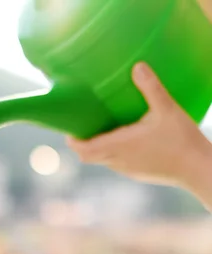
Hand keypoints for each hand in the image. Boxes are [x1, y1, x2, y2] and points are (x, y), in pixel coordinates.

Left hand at [66, 62, 211, 190]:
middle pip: (88, 156)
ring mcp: (127, 169)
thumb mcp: (167, 109)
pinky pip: (117, 163)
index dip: (73, 141)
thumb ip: (151, 88)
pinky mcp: (138, 173)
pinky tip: (124, 138)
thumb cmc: (182, 140)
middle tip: (83, 123)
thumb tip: (138, 66)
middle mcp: (118, 160)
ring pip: (102, 160)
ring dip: (97, 147)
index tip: (69, 127)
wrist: (199, 169)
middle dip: (82, 142)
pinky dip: (112, 152)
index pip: (83, 150)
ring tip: (101, 127)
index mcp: (119, 145)